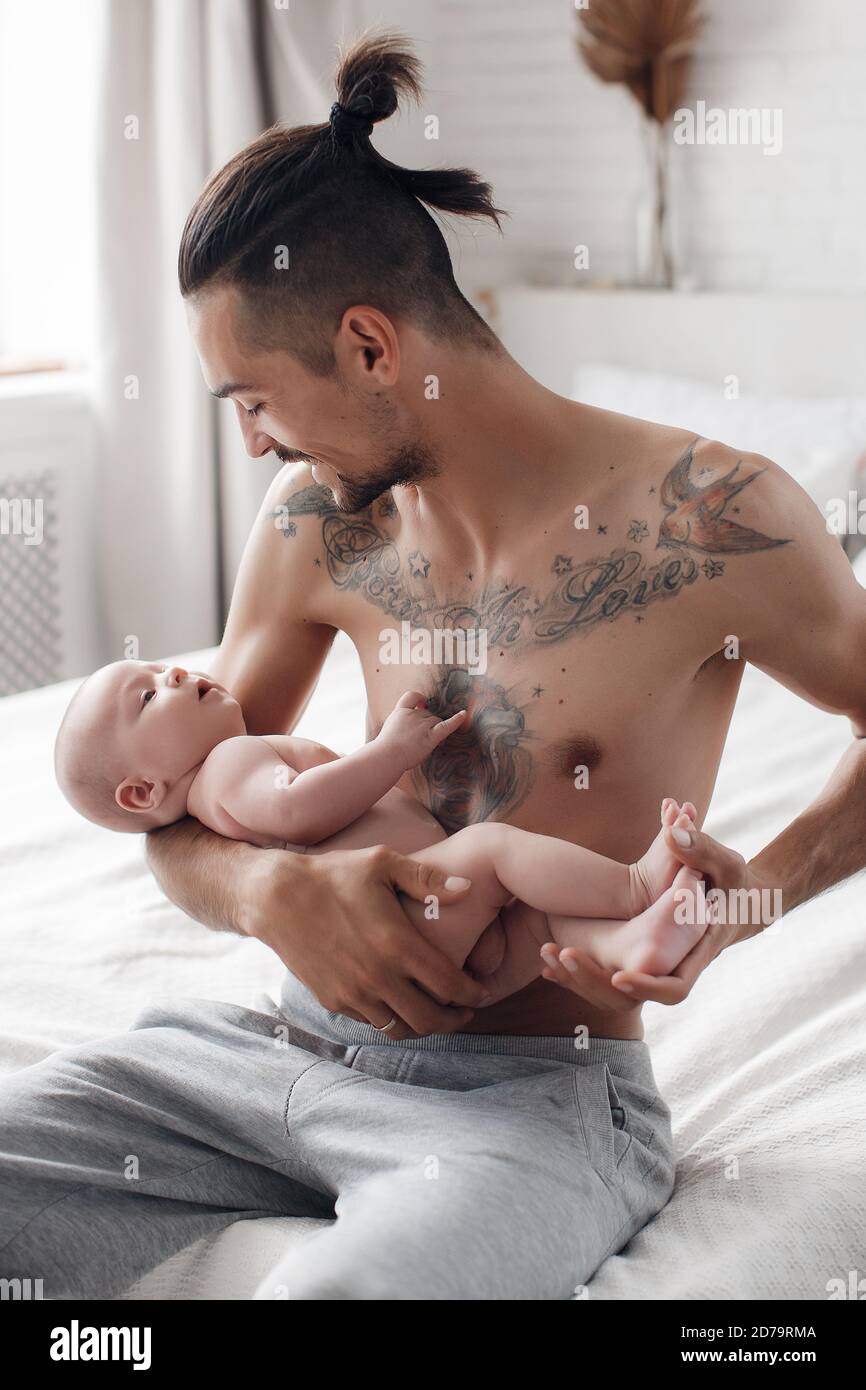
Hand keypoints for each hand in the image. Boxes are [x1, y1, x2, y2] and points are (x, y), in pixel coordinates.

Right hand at [243, 842, 486, 1038]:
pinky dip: (391, 1017)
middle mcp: (378, 976)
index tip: (481, 992)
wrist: (276, 897)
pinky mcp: (333, 1001)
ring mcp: (353, 994)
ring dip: (423, 1026)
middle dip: (455, 1020)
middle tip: (466, 1011)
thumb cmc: (334, 875)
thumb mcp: (382, 862)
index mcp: (397, 944)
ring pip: (400, 1028)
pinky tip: (399, 1001)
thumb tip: (468, 887)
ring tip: (436, 1012)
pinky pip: (371, 1021)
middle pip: (429, 1020)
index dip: (472, 994)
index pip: (449, 986)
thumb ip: (427, 878)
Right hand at [378, 690, 466, 769]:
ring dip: (435, 730)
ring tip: (425, 744)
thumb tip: (410, 728)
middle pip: (428, 714)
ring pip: (436, 721)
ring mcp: (422, 725)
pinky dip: (456, 720)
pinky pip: (446, 726)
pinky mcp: (430, 736)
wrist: (386, 756)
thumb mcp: (389, 730)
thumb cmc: (385, 749)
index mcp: (400, 712)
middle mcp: (412, 715)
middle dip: (428, 725)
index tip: (423, 703)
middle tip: (419, 740)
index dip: (419, 698)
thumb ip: (400, 724)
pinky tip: (464, 715)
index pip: (411, 697)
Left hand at [540, 823, 772, 1007]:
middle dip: (598, 981)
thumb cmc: (736, 882)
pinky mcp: (641, 961)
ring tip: (550, 956)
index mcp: (697, 955)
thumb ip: (700, 849)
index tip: (619, 976)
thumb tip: (673, 831)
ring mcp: (656, 968)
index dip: (646, 987)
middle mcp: (675, 969)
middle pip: (634, 996)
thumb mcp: (724, 864)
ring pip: (615, 993)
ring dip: (581, 979)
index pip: (673, 988)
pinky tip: (549, 964)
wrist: (739, 901)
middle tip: (567, 957)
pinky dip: (581, 973)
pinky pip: (607, 976)